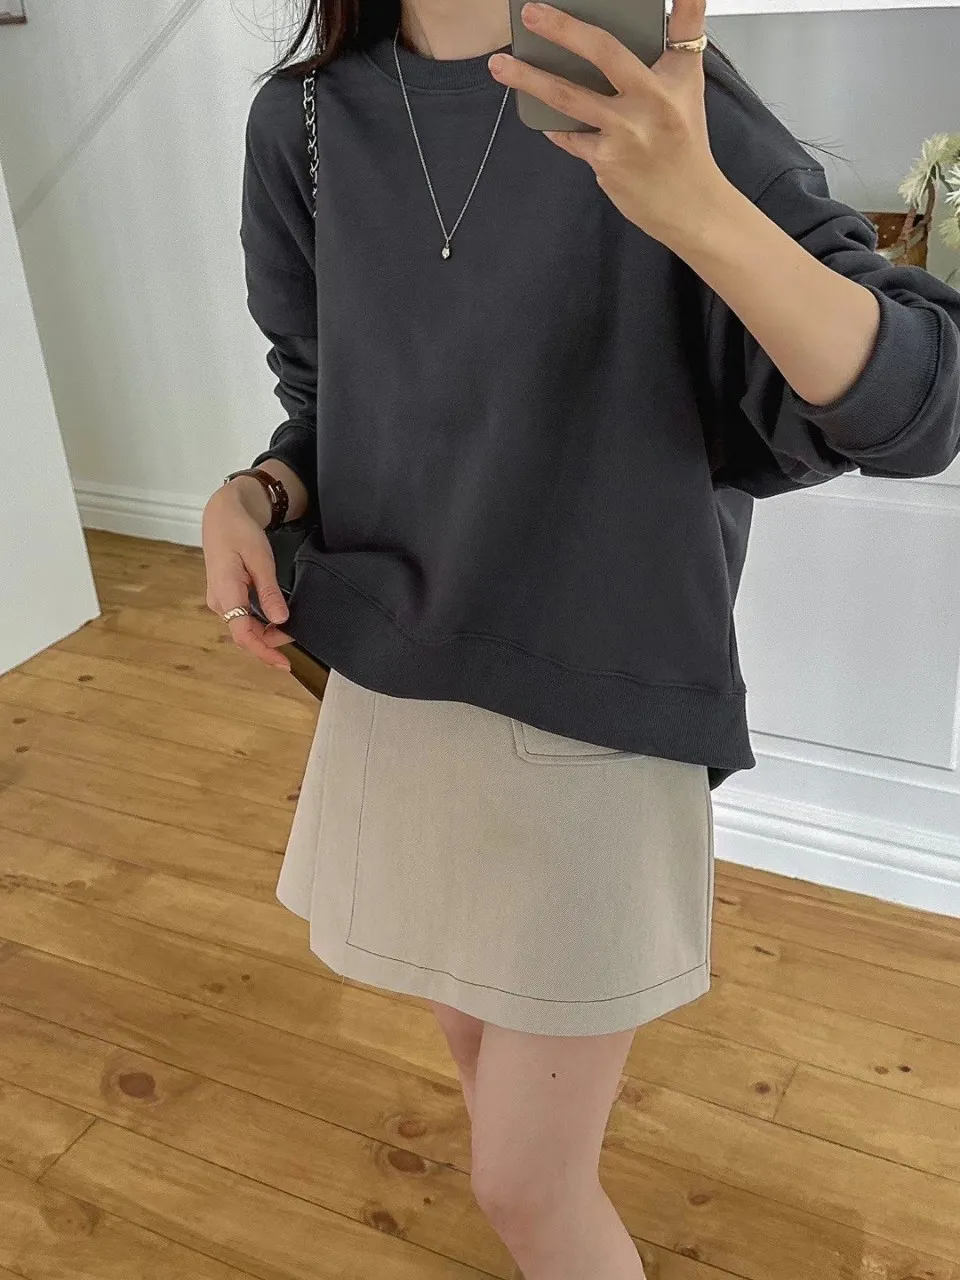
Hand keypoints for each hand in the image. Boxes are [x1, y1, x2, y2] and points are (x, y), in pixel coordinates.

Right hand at [202, 479, 292, 670]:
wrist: (222, 515)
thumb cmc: (240, 532)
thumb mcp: (260, 560)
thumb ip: (269, 592)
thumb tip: (280, 620)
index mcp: (226, 592)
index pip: (243, 634)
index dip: (263, 651)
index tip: (283, 663)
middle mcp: (218, 601)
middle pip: (244, 635)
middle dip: (269, 642)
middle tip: (295, 637)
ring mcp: (219, 600)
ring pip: (243, 628)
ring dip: (264, 634)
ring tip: (287, 631)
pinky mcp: (224, 597)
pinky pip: (241, 619)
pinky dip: (258, 625)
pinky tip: (273, 623)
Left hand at [488, 0, 728, 250]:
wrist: (688, 205)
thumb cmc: (683, 143)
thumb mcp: (686, 87)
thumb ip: (678, 41)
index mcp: (672, 80)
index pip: (680, 30)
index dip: (682, 3)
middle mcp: (649, 103)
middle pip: (602, 53)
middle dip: (563, 29)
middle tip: (530, 13)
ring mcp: (624, 134)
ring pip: (567, 97)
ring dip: (529, 79)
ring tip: (500, 66)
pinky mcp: (605, 161)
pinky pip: (569, 136)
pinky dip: (554, 124)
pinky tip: (538, 113)